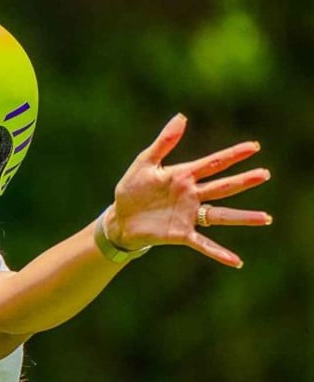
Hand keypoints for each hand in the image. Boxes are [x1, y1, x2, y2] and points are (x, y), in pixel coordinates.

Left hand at [105, 113, 271, 267]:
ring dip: (242, 217)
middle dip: (243, 181)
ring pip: (220, 215)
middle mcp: (192, 195)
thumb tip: (181, 117)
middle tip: (264, 174)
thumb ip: (163, 143)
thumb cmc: (131, 190)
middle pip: (222, 187)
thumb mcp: (144, 164)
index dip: (233, 155)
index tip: (254, 147)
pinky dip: (218, 252)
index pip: (213, 163)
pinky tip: (235, 261)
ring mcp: (188, 216)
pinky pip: (203, 243)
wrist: (119, 219)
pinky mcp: (180, 234)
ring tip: (265, 218)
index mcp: (184, 176)